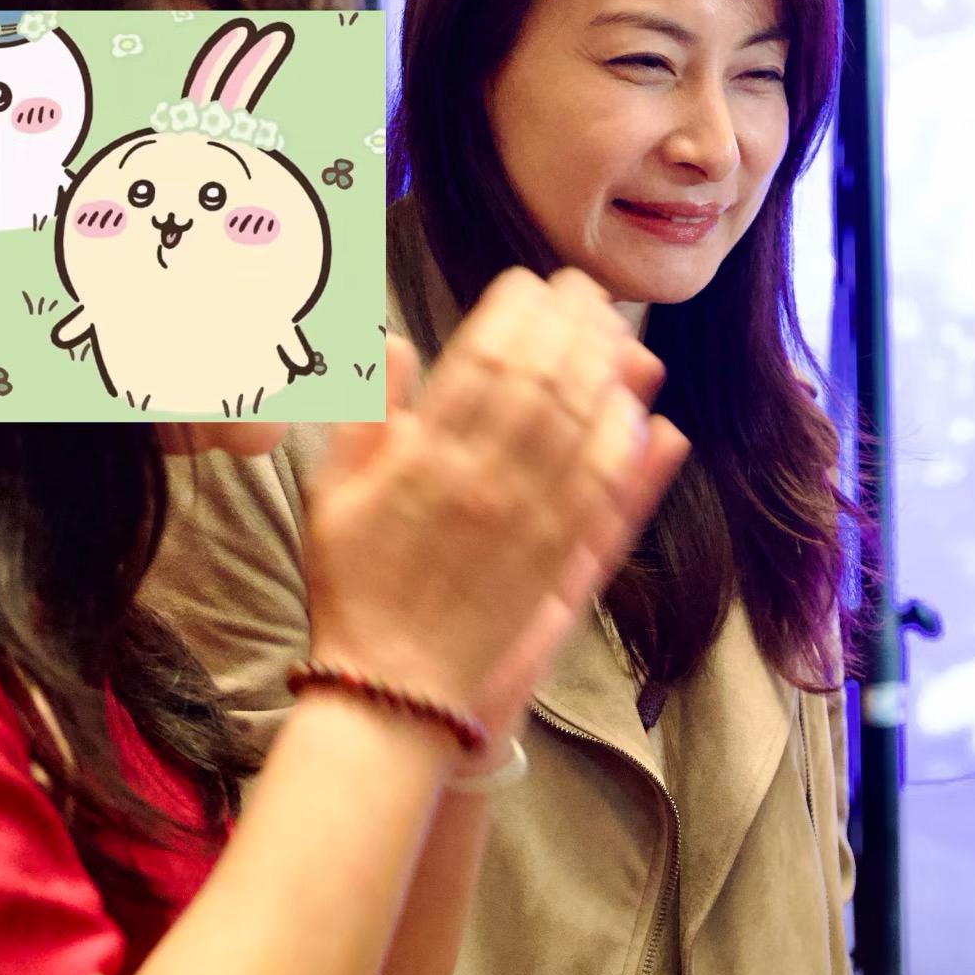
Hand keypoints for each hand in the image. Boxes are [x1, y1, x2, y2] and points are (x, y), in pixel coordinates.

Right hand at [303, 269, 687, 726]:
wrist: (392, 691)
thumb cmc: (355, 588)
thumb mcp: (332, 493)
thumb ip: (366, 414)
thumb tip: (392, 340)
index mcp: (424, 456)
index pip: (482, 357)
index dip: (514, 310)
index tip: (528, 283)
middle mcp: (483, 480)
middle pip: (543, 378)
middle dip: (570, 322)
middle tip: (586, 289)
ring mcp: (529, 522)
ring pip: (581, 425)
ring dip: (606, 369)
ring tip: (619, 329)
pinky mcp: (560, 562)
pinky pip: (604, 491)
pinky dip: (626, 447)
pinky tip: (642, 414)